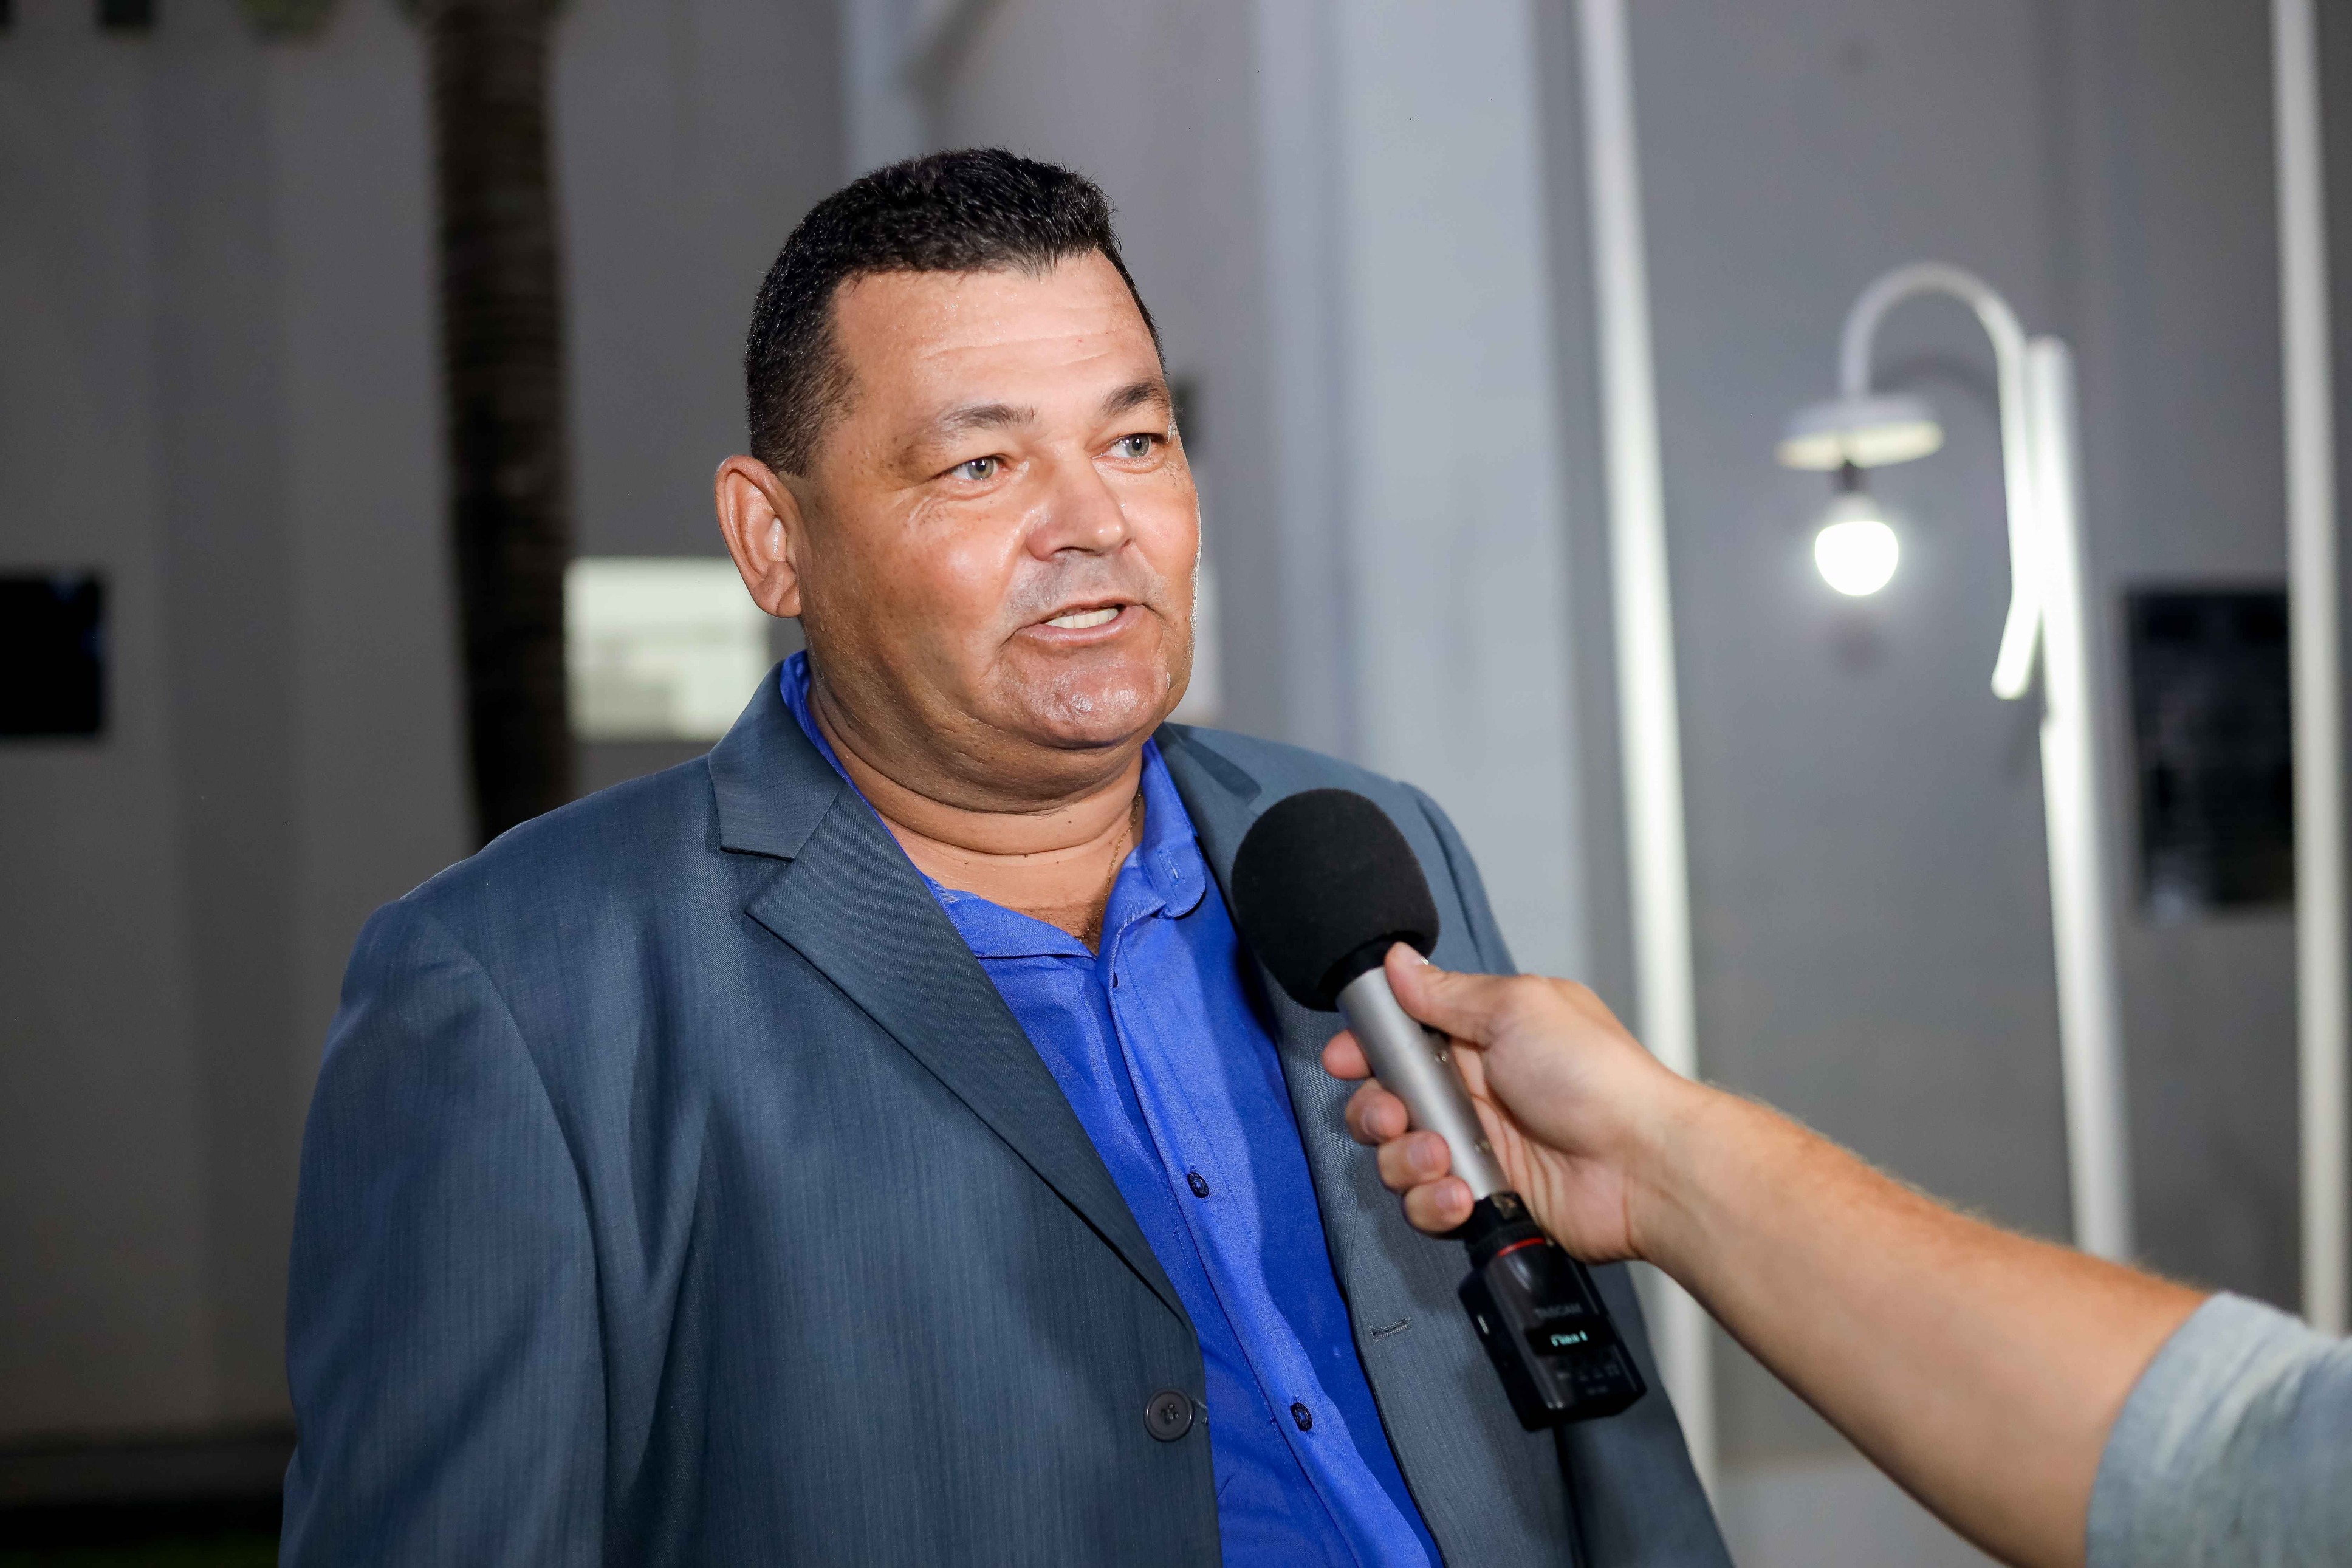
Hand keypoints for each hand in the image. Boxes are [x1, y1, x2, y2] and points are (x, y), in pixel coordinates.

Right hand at [1321, 945, 1695, 1260]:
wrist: (1645, 1164)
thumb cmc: (1595, 1076)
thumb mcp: (1516, 1009)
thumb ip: (1446, 993)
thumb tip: (1398, 961)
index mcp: (1480, 1037)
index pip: (1400, 1039)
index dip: (1365, 1051)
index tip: (1346, 1060)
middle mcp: (1473, 1093)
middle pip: (1386, 1104)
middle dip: (1376, 1113)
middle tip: (1396, 1116)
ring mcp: (1478, 1150)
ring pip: (1398, 1159)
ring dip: (1405, 1161)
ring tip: (1443, 1159)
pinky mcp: (1485, 1199)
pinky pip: (1427, 1206)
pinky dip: (1433, 1202)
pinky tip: (1462, 1194)